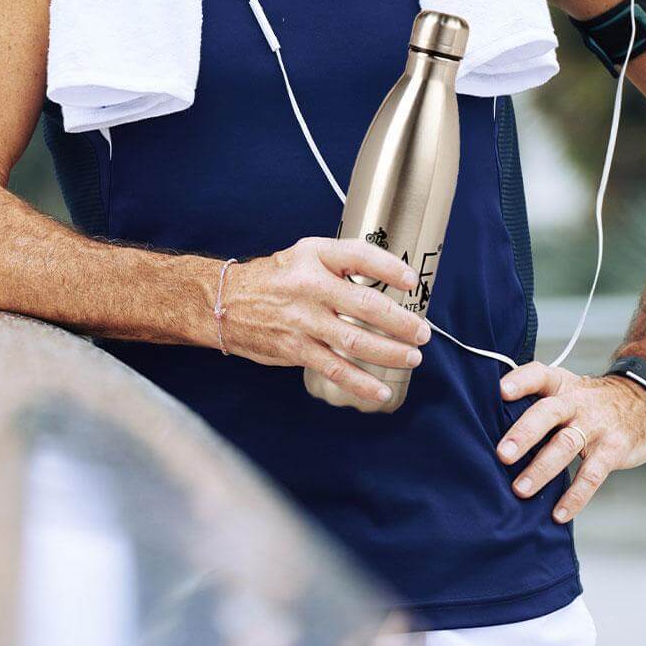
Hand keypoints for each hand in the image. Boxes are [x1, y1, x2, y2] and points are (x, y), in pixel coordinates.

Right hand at [216, 237, 430, 404]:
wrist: (224, 302)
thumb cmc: (273, 279)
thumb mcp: (304, 255)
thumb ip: (340, 263)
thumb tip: (387, 279)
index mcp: (315, 256)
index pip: (359, 256)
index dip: (390, 269)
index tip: (411, 283)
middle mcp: (310, 285)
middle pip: (365, 305)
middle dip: (400, 322)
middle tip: (422, 333)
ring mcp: (302, 319)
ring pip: (355, 340)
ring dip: (389, 353)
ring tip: (411, 358)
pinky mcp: (295, 348)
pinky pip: (335, 368)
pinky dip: (361, 382)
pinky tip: (380, 390)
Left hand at [496, 361, 645, 522]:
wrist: (645, 400)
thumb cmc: (589, 400)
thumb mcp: (565, 387)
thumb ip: (534, 400)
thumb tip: (488, 423)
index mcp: (559, 383)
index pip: (537, 375)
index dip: (519, 381)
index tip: (499, 391)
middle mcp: (575, 401)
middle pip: (547, 413)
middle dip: (524, 434)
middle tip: (501, 455)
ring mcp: (595, 425)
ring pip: (566, 445)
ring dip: (542, 469)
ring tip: (520, 489)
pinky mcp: (613, 449)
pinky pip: (592, 475)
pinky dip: (575, 496)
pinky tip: (558, 514)